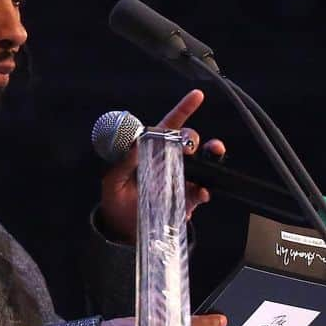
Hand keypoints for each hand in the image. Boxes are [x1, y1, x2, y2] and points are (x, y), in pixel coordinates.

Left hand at [98, 88, 225, 242]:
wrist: (122, 229)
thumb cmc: (116, 200)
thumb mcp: (112, 182)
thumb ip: (122, 164)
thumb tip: (135, 145)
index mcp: (150, 151)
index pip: (167, 126)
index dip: (183, 109)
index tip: (197, 95)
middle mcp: (169, 161)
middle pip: (188, 140)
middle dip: (192, 137)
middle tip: (187, 146)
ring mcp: (181, 179)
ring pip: (204, 161)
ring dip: (211, 153)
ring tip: (213, 151)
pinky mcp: (188, 200)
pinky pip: (202, 191)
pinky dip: (205, 190)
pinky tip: (201, 192)